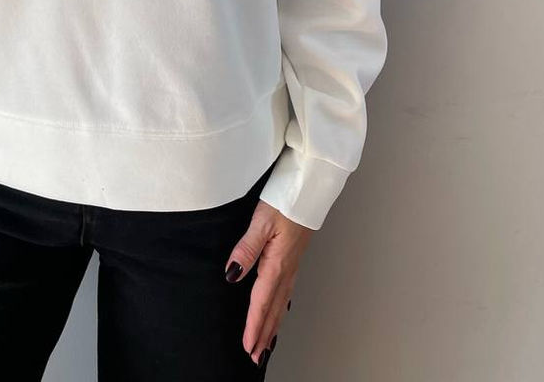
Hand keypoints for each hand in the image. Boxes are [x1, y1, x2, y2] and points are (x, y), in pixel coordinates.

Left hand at [224, 201, 314, 365]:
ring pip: (282, 302)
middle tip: (256, 357)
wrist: (311, 185)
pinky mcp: (294, 255)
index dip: (254, 325)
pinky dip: (281, 308)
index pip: (262, 301)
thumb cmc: (286, 198)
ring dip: (273, 325)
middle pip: (273, 309)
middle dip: (264, 334)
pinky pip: (287, 290)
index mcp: (277, 262)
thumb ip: (246, 247)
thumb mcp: (261, 220)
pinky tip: (280, 311)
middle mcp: (287, 267)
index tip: (247, 346)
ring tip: (267, 344)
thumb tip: (232, 274)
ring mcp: (292, 263)